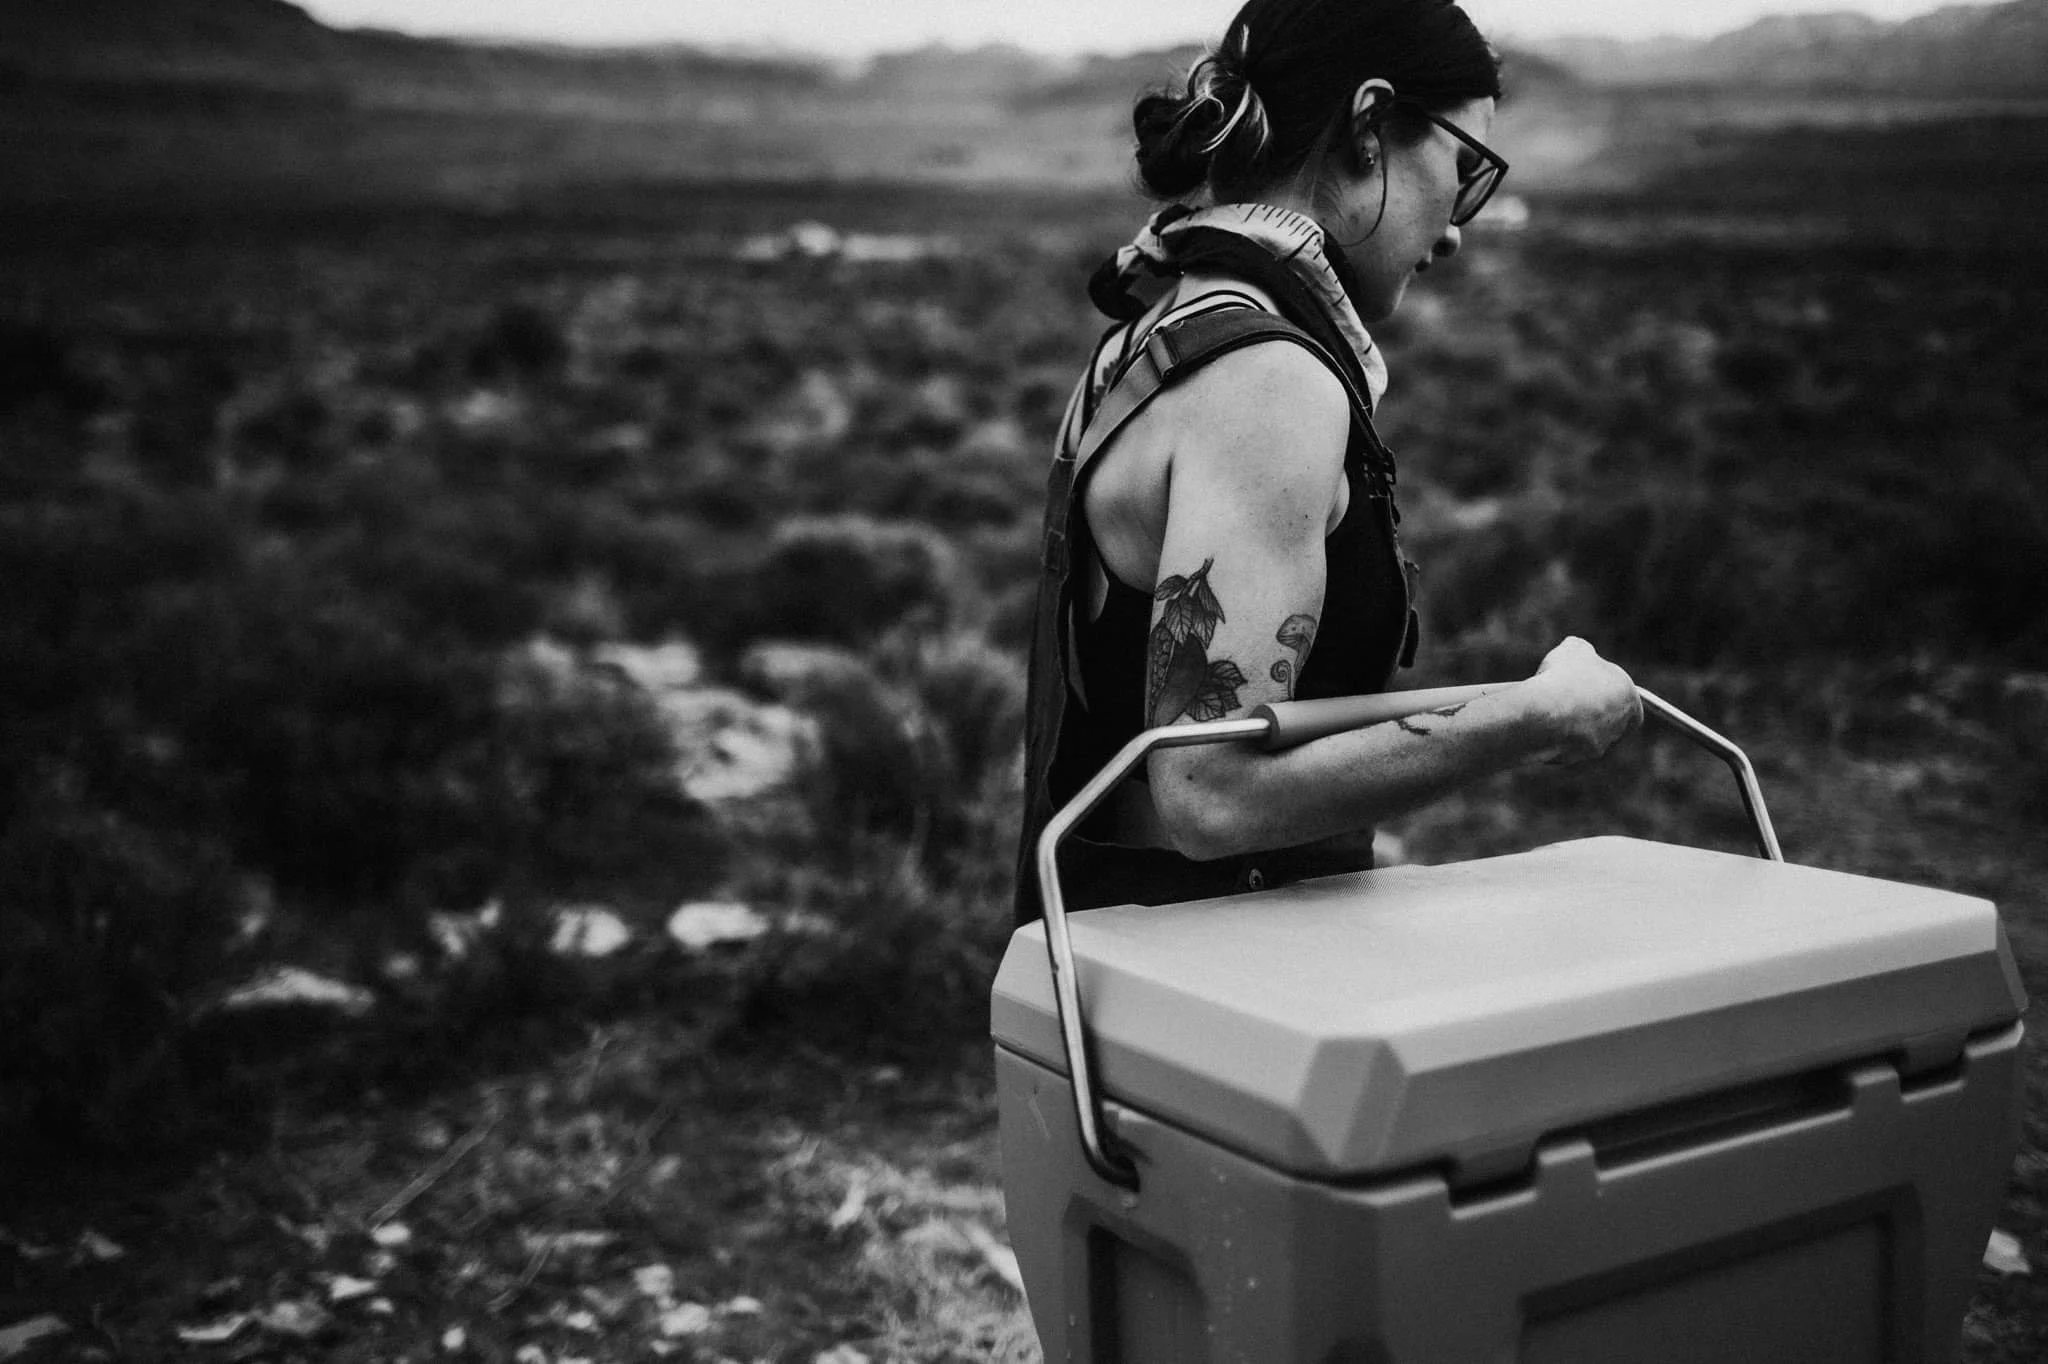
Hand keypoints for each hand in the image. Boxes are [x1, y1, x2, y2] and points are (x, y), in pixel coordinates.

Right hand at [1520, 637, 1641, 765]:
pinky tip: (1539, 720)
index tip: (1594, 687)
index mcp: (1629, 698)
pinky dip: (1554, 734)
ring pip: (1586, 733)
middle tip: (1567, 693)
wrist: (1545, 711)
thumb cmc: (1565, 677)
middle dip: (1591, 709)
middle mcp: (1618, 725)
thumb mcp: (1574, 649)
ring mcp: (1598, 744)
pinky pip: (1565, 744)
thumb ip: (1583, 651)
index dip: (1613, 695)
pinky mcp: (1575, 757)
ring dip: (1572, 721)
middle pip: (1609, 719)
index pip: (1632, 704)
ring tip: (1548, 703)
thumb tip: (1578, 650)